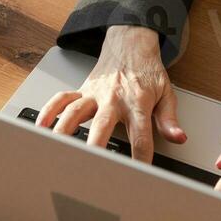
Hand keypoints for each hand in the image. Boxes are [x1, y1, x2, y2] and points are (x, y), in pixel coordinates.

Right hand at [35, 25, 185, 161]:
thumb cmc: (147, 72)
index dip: (140, 158)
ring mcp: (94, 93)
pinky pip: (61, 99)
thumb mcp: (166, 93)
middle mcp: (114, 98)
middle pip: (102, 125)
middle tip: (90, 166)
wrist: (131, 43)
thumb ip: (169, 119)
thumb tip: (178, 137)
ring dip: (64, 131)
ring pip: (75, 112)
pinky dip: (49, 111)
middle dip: (95, 146)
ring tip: (55, 150)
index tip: (138, 177)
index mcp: (137, 102)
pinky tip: (41, 127)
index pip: (140, 136)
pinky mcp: (81, 89)